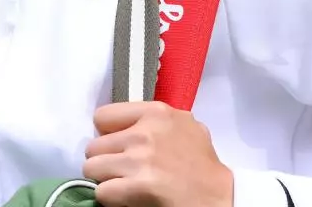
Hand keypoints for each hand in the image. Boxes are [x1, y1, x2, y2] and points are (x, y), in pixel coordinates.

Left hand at [83, 101, 233, 206]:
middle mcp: (145, 132)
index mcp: (156, 112)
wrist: (219, 197)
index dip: (107, 134)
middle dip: (104, 160)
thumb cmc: (202, 163)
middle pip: (94, 146)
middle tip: (121, 170)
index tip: (117, 146)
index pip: (103, 116)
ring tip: (122, 183)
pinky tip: (125, 197)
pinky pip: (102, 192)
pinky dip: (110, 198)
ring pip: (91, 168)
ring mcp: (140, 159)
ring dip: (105, 179)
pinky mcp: (139, 186)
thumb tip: (123, 126)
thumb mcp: (184, 125)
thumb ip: (154, 119)